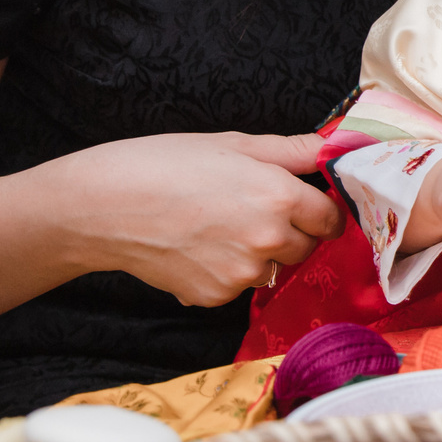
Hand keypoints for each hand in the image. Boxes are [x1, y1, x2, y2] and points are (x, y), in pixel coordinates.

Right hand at [52, 130, 342, 307]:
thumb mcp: (234, 144)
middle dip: (291, 231)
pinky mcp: (215, 297)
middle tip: (251, 209)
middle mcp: (268, 240)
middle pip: (307, 246)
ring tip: (217, 226)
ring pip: (273, 268)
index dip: (321, 209)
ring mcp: (242, 274)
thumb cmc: (165, 163)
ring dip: (260, 254)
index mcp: (279, 196)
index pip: (332, 218)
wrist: (102, 206)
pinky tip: (196, 247)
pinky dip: (225, 272)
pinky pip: (238, 287)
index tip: (304, 203)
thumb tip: (338, 147)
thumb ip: (294, 151)